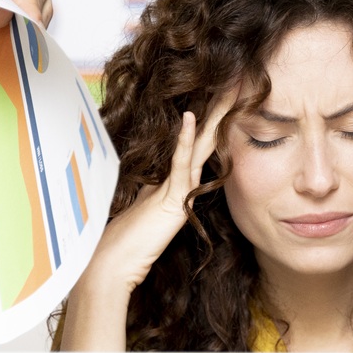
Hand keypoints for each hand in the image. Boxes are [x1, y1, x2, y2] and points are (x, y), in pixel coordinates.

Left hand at [0, 0, 53, 34]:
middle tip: (8, 35)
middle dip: (24, 15)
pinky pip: (45, 11)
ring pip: (42, 1)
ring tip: (5, 30)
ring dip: (28, 20)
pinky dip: (33, 23)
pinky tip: (15, 27)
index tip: (32, 21)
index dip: (26, 1)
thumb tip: (4, 14)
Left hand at [81, 93, 234, 296]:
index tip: (217, 96)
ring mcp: (180, 194)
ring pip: (200, 149)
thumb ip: (148, 189)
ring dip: (213, 120)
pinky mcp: (173, 202)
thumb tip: (149, 177)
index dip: (206, 122)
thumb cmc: (123, 240)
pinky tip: (191, 118)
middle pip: (205, 143)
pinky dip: (185, 142)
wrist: (115, 266)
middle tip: (236, 85)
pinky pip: (182, 166)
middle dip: (220, 114)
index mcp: (174, 185)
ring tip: (228, 94)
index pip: (194, 147)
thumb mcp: (138, 205)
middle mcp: (183, 187)